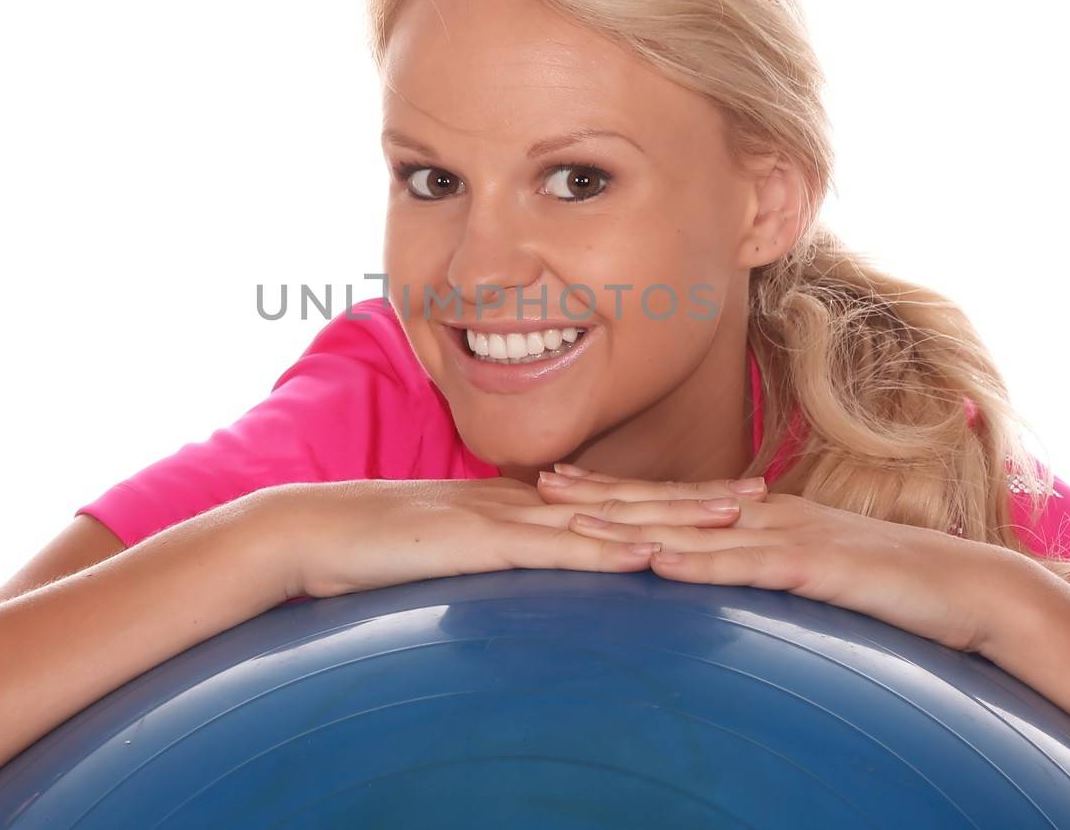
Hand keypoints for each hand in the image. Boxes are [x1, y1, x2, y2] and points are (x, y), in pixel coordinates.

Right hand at [261, 476, 750, 600]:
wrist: (306, 531)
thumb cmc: (367, 548)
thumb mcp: (441, 554)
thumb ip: (486, 559)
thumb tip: (522, 577)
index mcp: (514, 505)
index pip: (606, 499)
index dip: (667, 497)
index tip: (724, 496)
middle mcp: (519, 503)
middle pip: (623, 499)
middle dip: (696, 499)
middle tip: (764, 493)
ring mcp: (499, 519)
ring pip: (603, 516)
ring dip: (671, 517)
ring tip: (734, 515)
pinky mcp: (475, 544)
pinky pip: (550, 549)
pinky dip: (602, 549)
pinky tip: (646, 551)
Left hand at [535, 464, 1014, 653]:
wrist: (966, 588)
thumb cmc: (889, 584)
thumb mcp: (812, 569)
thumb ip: (762, 565)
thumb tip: (712, 571)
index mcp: (761, 512)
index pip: (672, 498)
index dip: (613, 490)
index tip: (558, 481)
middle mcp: (765, 512)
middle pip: (668, 503)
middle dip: (601, 495)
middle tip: (539, 485)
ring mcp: (790, 533)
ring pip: (696, 527)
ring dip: (631, 524)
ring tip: (574, 521)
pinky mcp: (817, 565)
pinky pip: (748, 564)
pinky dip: (700, 563)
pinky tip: (658, 563)